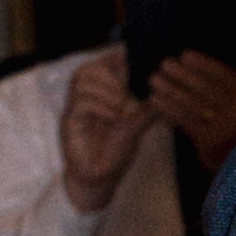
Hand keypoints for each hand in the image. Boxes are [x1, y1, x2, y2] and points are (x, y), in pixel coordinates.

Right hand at [60, 49, 151, 209]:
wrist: (100, 177)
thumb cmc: (115, 151)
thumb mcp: (136, 126)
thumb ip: (148, 109)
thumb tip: (166, 93)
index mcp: (99, 95)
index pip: (100, 65)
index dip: (112, 58)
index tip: (129, 58)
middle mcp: (85, 98)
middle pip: (87, 69)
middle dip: (109, 77)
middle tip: (125, 95)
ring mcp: (75, 109)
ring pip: (83, 82)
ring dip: (106, 92)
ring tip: (120, 109)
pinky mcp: (70, 122)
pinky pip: (80, 103)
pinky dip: (100, 107)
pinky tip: (113, 118)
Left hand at [143, 49, 235, 170]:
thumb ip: (227, 92)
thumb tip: (194, 66)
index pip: (224, 77)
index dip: (204, 65)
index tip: (185, 55)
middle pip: (207, 88)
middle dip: (184, 74)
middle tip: (164, 63)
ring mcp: (225, 128)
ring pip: (193, 104)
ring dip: (171, 89)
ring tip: (154, 79)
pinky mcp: (210, 143)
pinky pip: (185, 121)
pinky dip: (169, 108)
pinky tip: (155, 100)